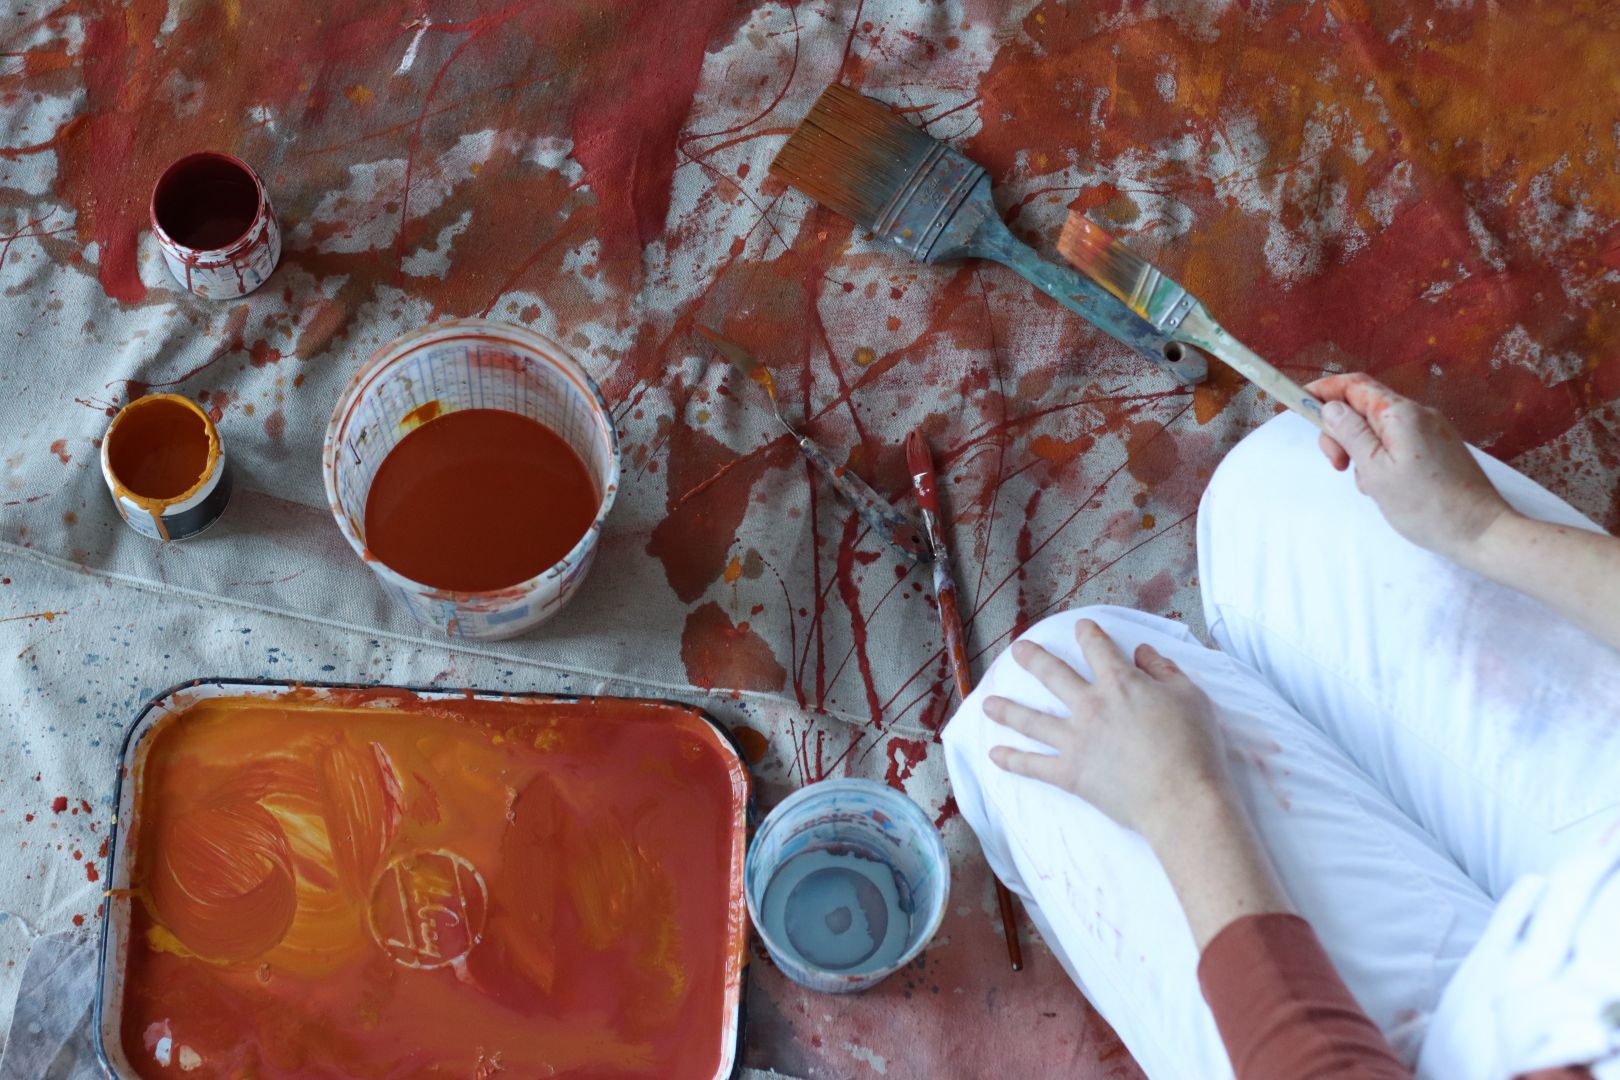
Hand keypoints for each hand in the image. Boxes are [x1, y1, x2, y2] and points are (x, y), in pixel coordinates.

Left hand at [985, 619, 1229, 841]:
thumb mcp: (1191, 697)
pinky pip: (1033, 766)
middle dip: (1033, 659)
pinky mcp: (1070, 773)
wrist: (1182, 799)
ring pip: (1031, 719)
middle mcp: (1090, 706)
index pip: (1098, 649)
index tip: (1081, 627)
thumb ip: (1164, 670)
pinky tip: (995, 755)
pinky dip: (1012, 761)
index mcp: (1120, 683)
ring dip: (1007, 709)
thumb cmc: (1194, 747)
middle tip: (1018, 650)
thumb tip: (1142, 651)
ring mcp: (1075, 740)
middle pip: (1052, 675)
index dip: (1088, 634)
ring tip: (987, 704)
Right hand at [1307, 373, 1512, 562]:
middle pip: (1364, 406)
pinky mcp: (1437, 449)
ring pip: (1378, 429)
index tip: (1297, 404)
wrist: (1480, 531)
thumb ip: (1350, 434)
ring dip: (1360, 451)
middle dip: (1340, 431)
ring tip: (1369, 485)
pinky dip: (1380, 459)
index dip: (1322, 390)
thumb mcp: (1375, 470)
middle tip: (1337, 466)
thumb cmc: (1426, 505)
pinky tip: (1385, 487)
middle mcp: (1418, 414)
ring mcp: (1430, 431)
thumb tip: (1331, 407)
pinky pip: (1396, 443)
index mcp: (1400, 414)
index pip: (1354, 385)